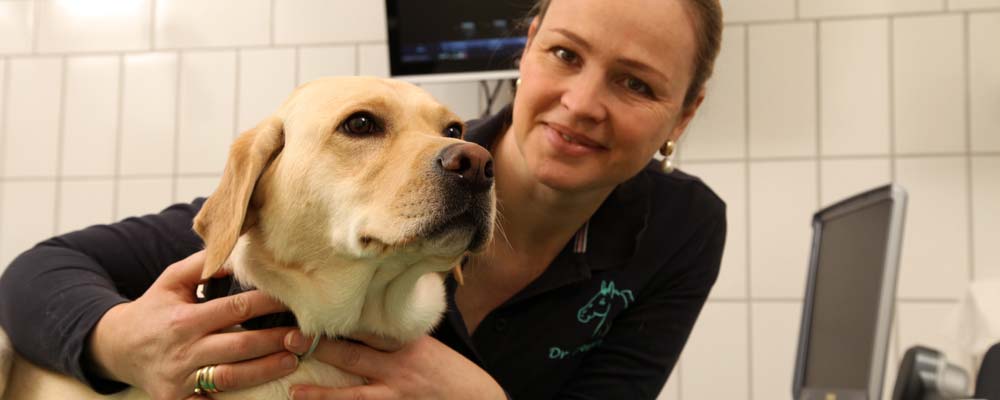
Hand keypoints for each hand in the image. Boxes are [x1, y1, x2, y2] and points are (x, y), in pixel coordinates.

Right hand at [87, 251, 299, 399]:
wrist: (115, 348)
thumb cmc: (152, 309)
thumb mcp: (171, 281)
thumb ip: (203, 265)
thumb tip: (239, 252)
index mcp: (184, 319)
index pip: (235, 309)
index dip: (267, 303)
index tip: (293, 297)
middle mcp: (183, 350)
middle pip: (239, 346)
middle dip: (274, 340)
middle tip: (304, 335)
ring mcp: (180, 379)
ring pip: (231, 377)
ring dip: (265, 370)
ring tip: (293, 360)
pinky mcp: (177, 399)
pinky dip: (234, 399)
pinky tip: (264, 393)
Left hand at [283, 330, 506, 399]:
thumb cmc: (452, 373)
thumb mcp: (428, 347)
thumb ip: (399, 337)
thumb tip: (369, 322)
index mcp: (407, 343)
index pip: (366, 327)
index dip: (336, 320)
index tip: (309, 311)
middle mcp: (400, 368)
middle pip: (353, 355)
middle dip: (319, 347)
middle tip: (288, 339)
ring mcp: (397, 395)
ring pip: (353, 395)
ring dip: (321, 393)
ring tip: (294, 391)